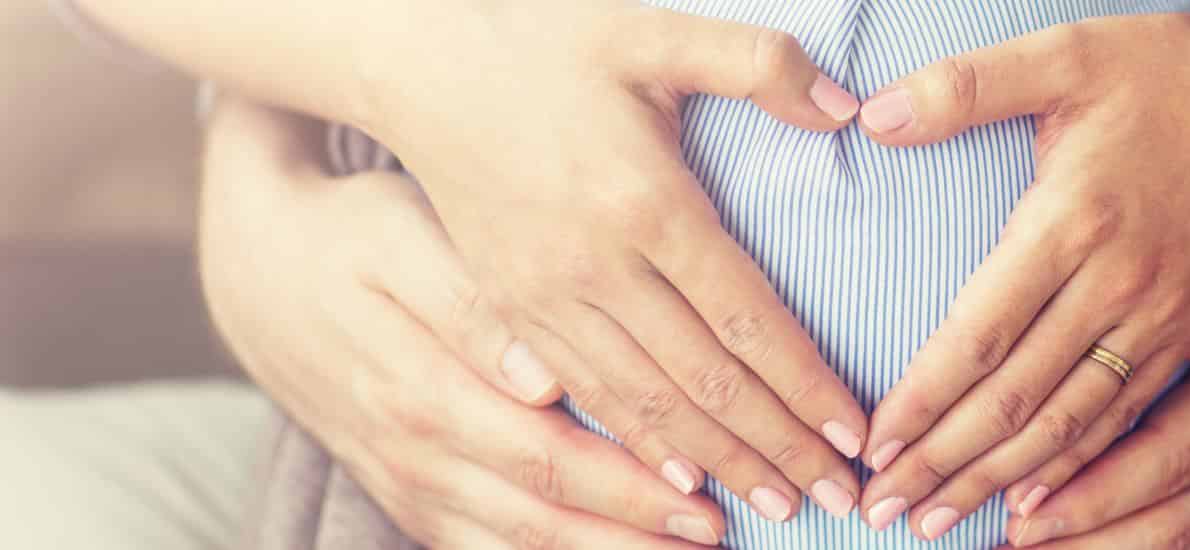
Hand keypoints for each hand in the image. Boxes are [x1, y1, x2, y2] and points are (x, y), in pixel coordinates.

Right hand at [199, 100, 727, 545]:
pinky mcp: (407, 497)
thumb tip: (543, 376)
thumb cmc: (355, 236)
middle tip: (720, 529)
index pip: (546, 452)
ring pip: (516, 546)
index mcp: (423, 389)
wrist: (261, 274)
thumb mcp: (401, 238)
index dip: (628, 481)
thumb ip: (473, 306)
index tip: (703, 487)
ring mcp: (407, 485)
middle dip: (637, 531)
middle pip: (541, 514)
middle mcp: (414, 453)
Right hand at [354, 2, 868, 518]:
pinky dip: (636, 450)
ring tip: (775, 508)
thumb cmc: (542, 42)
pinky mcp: (509, 312)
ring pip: (642, 408)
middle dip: (776, 447)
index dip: (805, 383)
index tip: (855, 434)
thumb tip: (847, 105)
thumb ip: (756, 62)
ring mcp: (542, 298)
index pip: (745, 318)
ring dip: (715, 465)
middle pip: (702, 382)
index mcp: (642, 202)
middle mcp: (592, 266)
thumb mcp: (651, 31)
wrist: (417, 65)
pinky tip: (676, 486)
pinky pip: (582, 400)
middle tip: (838, 498)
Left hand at [848, 14, 1189, 536]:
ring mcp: (1162, 315)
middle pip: (1017, 396)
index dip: (922, 399)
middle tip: (882, 507)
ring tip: (936, 520)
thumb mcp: (1066, 52)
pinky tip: (1034, 502)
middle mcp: (1119, 283)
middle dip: (943, 461)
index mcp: (1075, 220)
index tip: (872, 445)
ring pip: (1069, 422)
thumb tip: (872, 114)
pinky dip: (1075, 467)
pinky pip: (1125, 415)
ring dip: (998, 478)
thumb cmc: (1169, 69)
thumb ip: (964, 85)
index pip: (980, 333)